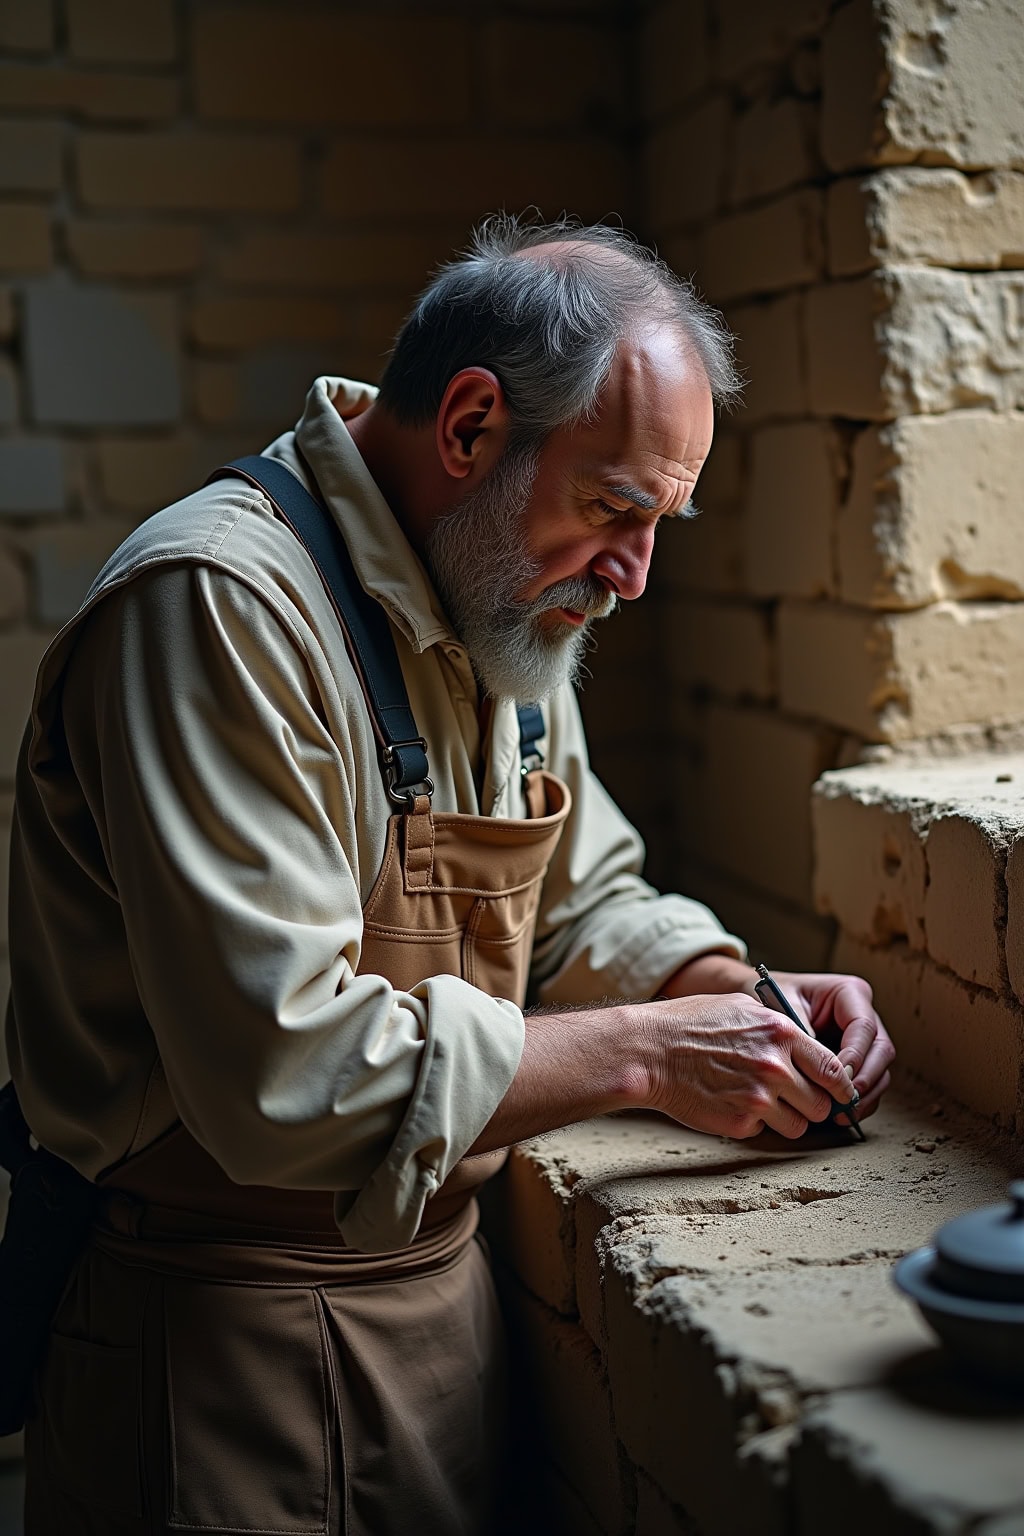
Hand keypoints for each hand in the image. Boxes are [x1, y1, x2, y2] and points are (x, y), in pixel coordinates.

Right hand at [636, 992, 856, 1140]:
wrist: (650, 1051)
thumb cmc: (691, 1024)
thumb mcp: (743, 1008)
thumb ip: (781, 1029)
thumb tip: (811, 1047)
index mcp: (782, 1033)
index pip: (834, 1070)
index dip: (840, 1086)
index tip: (837, 1092)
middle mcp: (776, 1067)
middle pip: (822, 1104)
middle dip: (811, 1105)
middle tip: (792, 1098)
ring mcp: (759, 1098)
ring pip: (799, 1125)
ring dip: (786, 1119)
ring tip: (759, 1102)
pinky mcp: (740, 1122)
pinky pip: (765, 1132)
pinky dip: (754, 1124)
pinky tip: (732, 1104)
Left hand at [767, 970, 894, 1121]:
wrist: (759, 1005)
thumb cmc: (769, 1000)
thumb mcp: (782, 1009)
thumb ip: (802, 1035)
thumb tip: (818, 1070)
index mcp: (849, 993)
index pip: (864, 1026)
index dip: (855, 1055)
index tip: (839, 1077)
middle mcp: (863, 1014)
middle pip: (881, 1050)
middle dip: (866, 1079)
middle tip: (846, 1099)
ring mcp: (863, 1039)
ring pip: (880, 1070)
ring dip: (866, 1095)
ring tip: (844, 1112)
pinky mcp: (858, 1059)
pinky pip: (869, 1082)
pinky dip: (860, 1100)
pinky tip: (844, 1114)